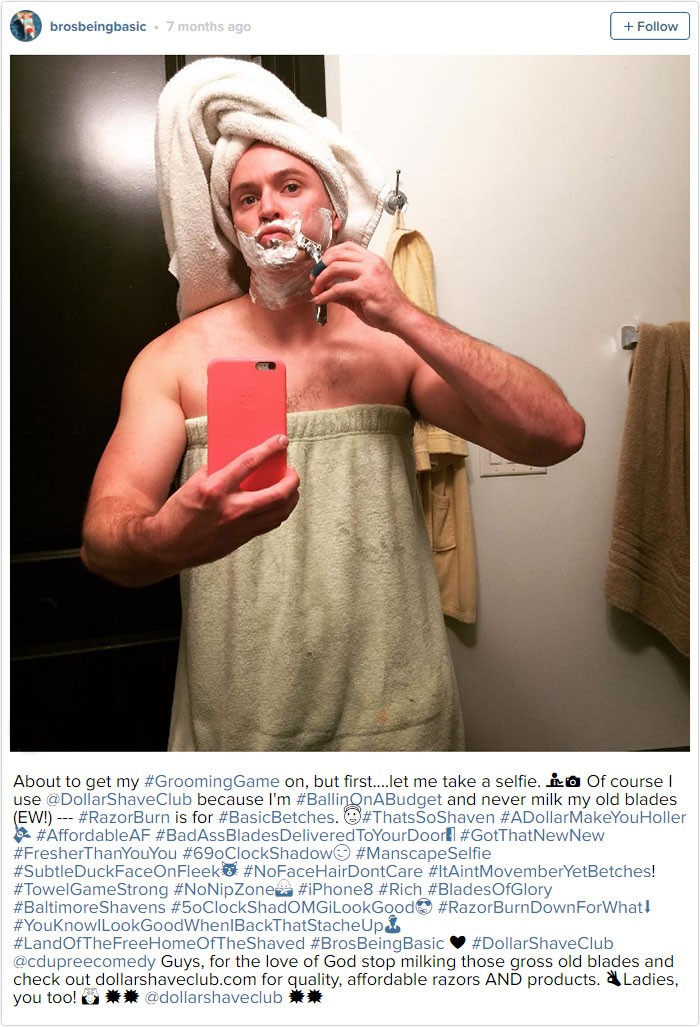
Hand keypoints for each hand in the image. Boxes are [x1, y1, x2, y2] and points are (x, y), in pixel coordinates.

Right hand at [151, 435, 299, 570]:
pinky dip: (279, 511)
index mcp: (215, 488)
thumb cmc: (178, 511)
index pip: (250, 462)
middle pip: (278, 494)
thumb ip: (218, 470)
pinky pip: (270, 523)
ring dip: (291, 497)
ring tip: (289, 487)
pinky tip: (277, 503)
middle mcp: (231, 508)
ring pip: (280, 512)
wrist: (167, 545)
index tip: (282, 441)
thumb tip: (242, 460)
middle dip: (292, 480)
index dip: (270, 449)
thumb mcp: (194, 483)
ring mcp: (239, 526)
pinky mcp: (242, 539)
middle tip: (292, 471)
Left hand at [309, 241, 409, 331]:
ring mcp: (369, 274)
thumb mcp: (363, 291)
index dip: (330, 254)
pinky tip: (320, 300)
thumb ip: (345, 287)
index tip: (321, 265)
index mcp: (372, 260)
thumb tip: (326, 288)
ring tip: (315, 290)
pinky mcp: (365, 288)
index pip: (347, 247)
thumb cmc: (385, 305)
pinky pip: (338, 289)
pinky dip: (325, 295)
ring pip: (335, 268)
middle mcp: (371, 263)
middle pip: (337, 254)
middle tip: (314, 277)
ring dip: (320, 279)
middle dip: (321, 266)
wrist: (400, 317)